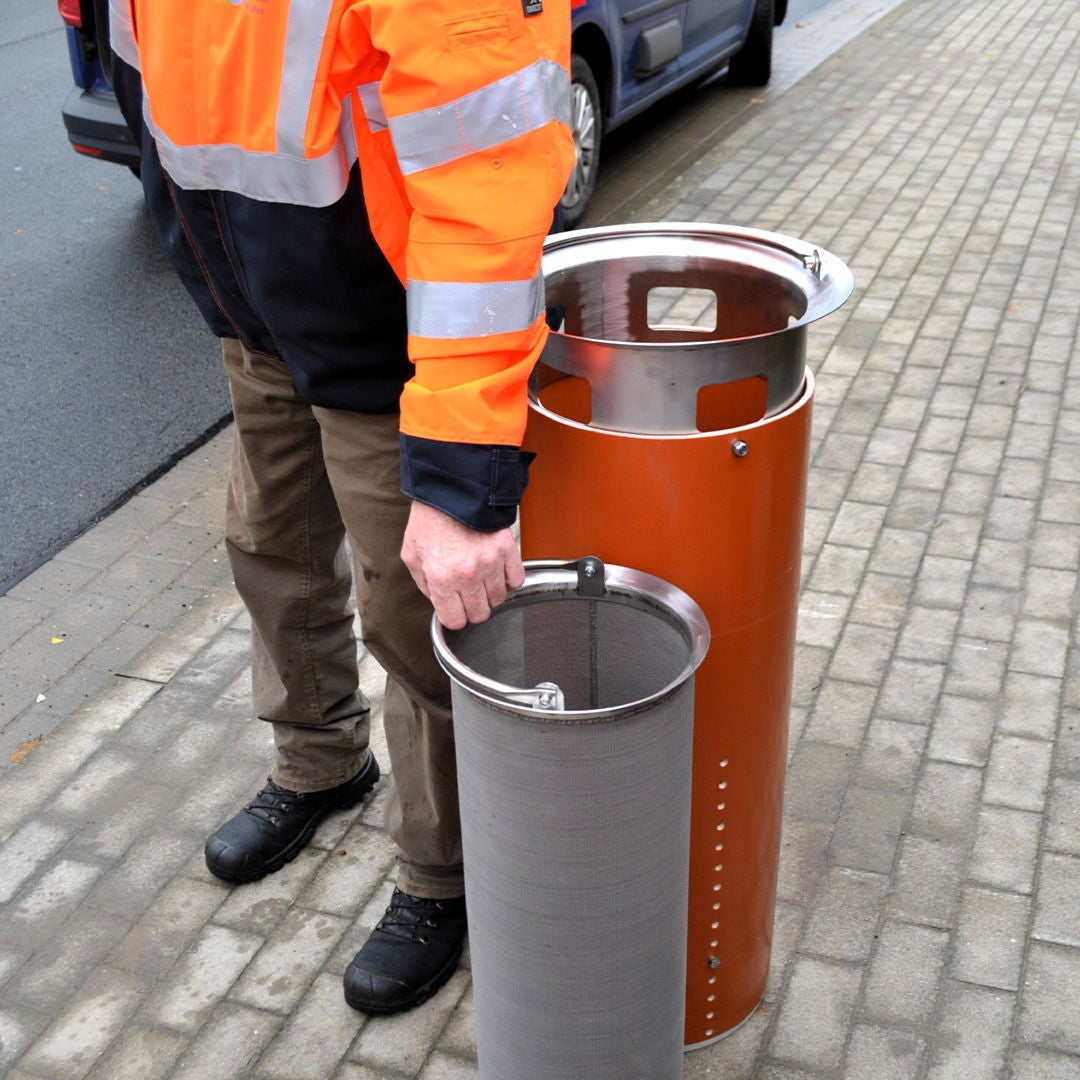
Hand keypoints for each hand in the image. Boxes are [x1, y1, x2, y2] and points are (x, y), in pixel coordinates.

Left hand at [401, 501, 524, 629]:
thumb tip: (439, 603)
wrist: (451, 489)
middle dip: (472, 608)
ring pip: (499, 599)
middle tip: (467, 595)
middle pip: (480, 614)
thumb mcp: (411, 555)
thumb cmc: (429, 520)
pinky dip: (509, 579)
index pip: (455, 620)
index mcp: (441, 579)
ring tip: (481, 580)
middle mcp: (468, 575)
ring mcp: (491, 563)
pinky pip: (517, 580)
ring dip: (490, 594)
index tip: (454, 608)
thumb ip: (424, 585)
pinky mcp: (507, 550)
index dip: (453, 616)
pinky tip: (497, 571)